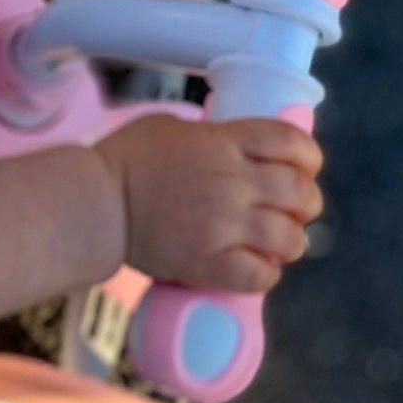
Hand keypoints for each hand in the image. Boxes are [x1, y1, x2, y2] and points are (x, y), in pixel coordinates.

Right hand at [95, 113, 323, 295]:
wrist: (95, 203)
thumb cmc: (124, 159)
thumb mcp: (170, 127)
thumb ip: (209, 135)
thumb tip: (229, 144)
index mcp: (225, 142)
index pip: (290, 141)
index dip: (308, 155)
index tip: (304, 166)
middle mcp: (234, 182)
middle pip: (299, 191)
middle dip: (306, 201)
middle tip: (294, 209)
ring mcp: (225, 225)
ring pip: (289, 237)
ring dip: (292, 240)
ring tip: (279, 243)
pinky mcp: (211, 264)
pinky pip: (260, 275)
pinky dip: (267, 273)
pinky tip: (259, 268)